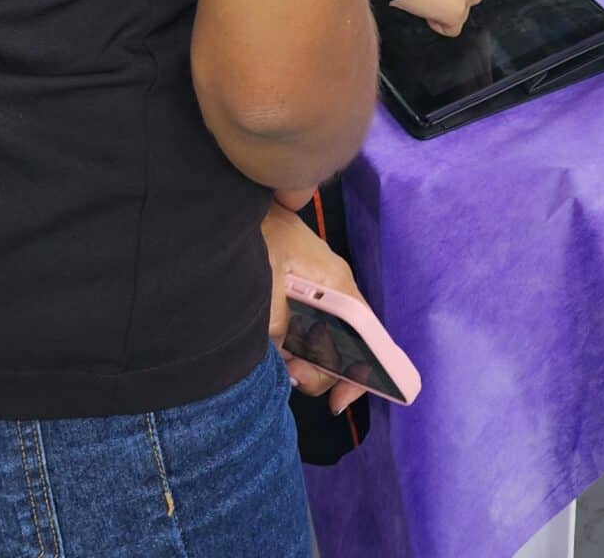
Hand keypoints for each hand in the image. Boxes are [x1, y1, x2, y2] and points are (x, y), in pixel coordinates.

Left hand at [261, 202, 367, 412]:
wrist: (236, 201)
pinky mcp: (298, 292)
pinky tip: (273, 352)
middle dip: (322, 371)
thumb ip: (275, 318)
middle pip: (345, 345)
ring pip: (323, 340)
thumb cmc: (257, 230)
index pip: (367, 336)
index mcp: (336, 284)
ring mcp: (317, 291)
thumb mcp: (264, 275)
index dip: (361, 373)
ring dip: (304, 361)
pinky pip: (305, 329)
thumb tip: (283, 354)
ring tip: (278, 365)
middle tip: (292, 377)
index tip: (338, 402)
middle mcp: (334, 290)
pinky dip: (292, 347)